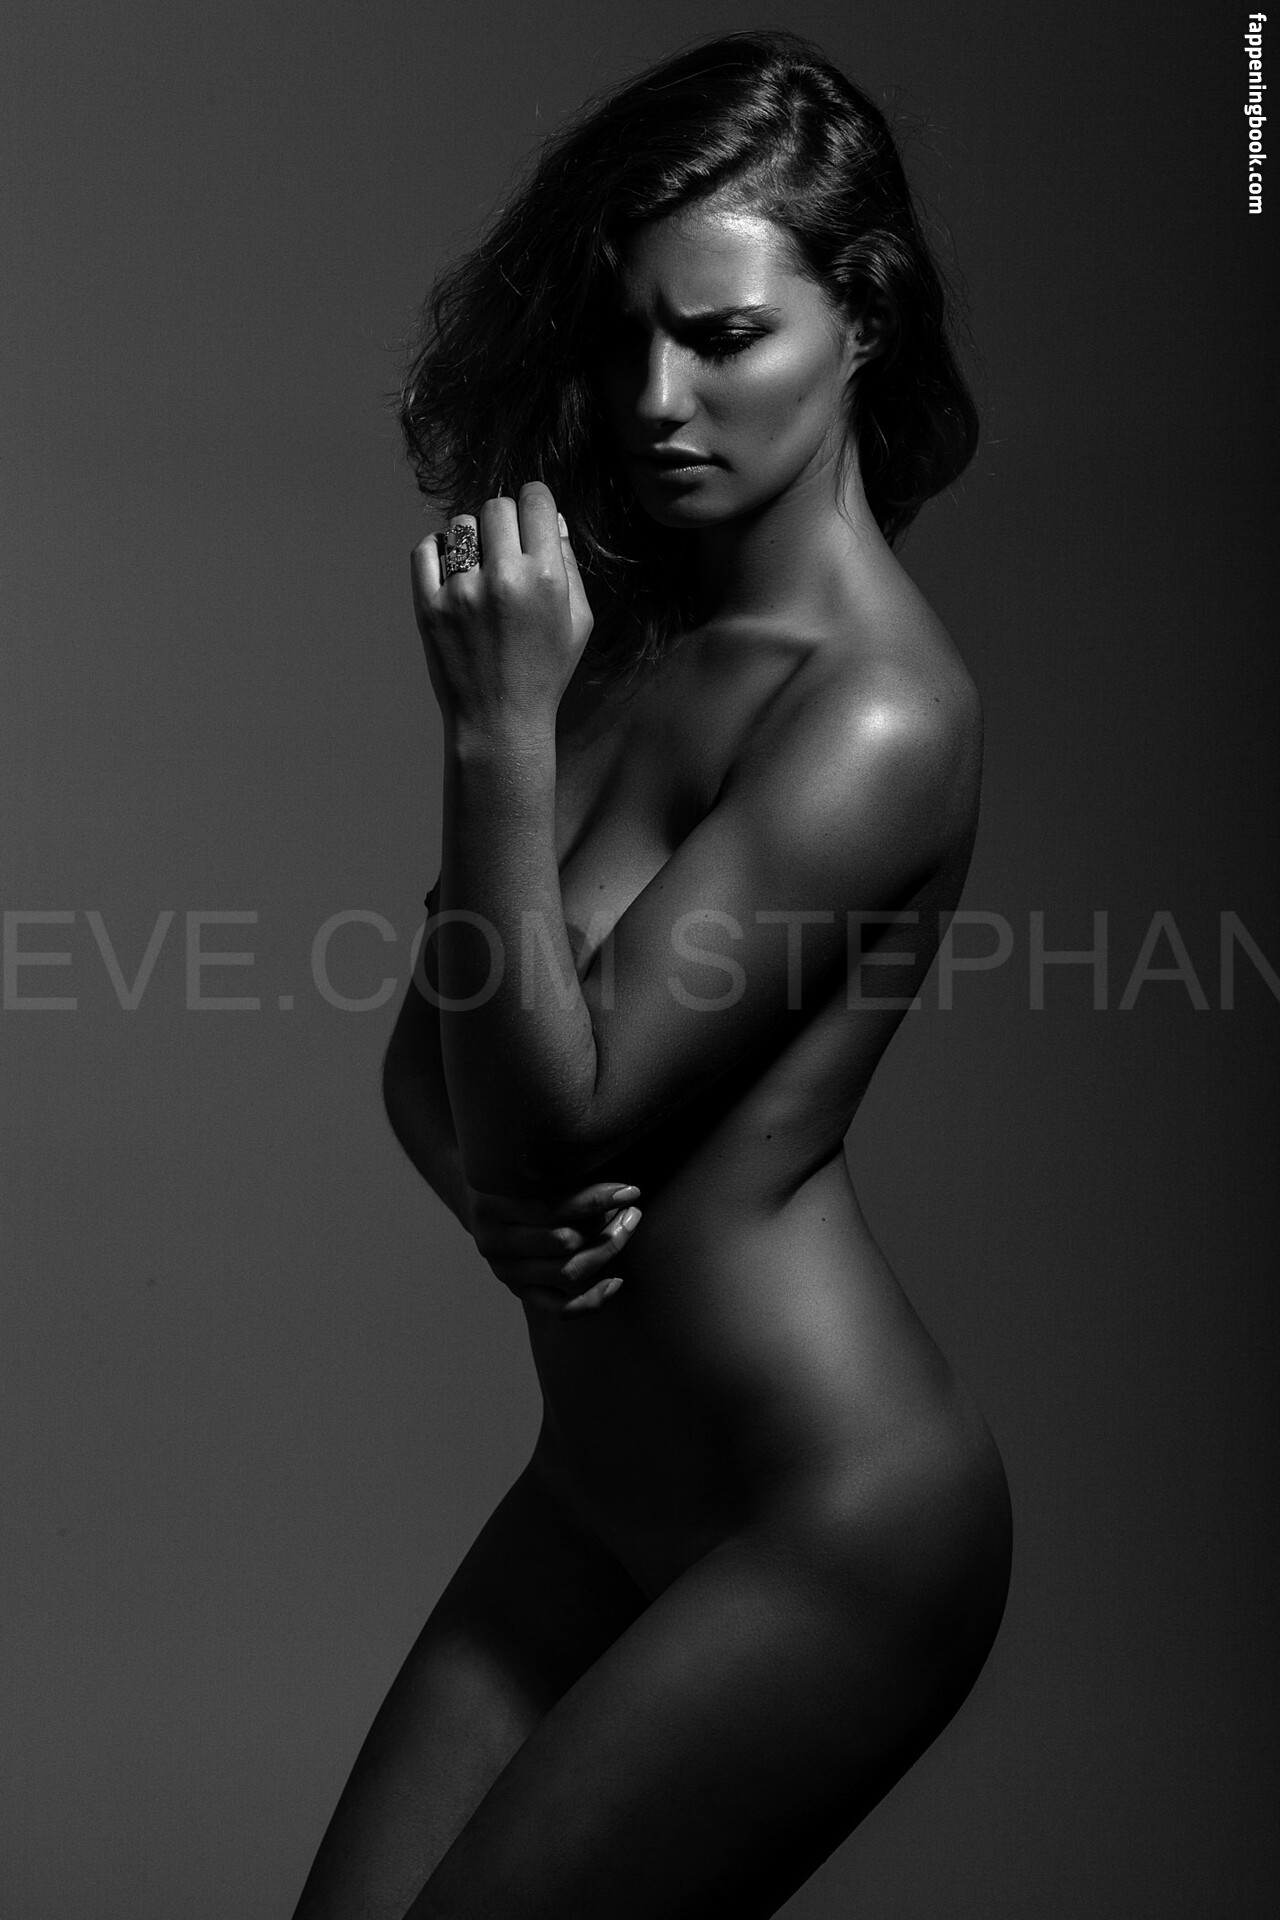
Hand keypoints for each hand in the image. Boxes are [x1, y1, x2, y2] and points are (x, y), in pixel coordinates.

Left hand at [410, 481, 593, 734]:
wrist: (499, 722)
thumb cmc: (545, 671)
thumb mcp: (578, 622)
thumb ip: (568, 565)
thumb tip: (552, 519)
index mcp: (546, 579)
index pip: (535, 500)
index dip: (535, 503)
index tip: (532, 519)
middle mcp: (504, 579)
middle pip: (497, 506)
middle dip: (505, 521)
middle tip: (507, 549)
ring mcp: (462, 593)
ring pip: (462, 525)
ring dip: (472, 538)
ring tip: (480, 567)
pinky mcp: (428, 607)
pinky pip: (426, 549)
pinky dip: (438, 552)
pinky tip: (453, 572)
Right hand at [464, 1179, 641, 1317]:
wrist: (481, 1202)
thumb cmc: (515, 1175)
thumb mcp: (522, 1165)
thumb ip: (554, 1168)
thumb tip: (610, 1168)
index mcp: (491, 1206)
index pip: (551, 1208)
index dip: (596, 1200)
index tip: (630, 1190)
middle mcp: (494, 1243)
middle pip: (563, 1243)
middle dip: (606, 1227)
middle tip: (633, 1210)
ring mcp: (506, 1272)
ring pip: (566, 1273)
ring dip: (606, 1252)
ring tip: (628, 1227)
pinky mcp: (520, 1291)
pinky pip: (559, 1308)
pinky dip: (590, 1301)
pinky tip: (617, 1282)